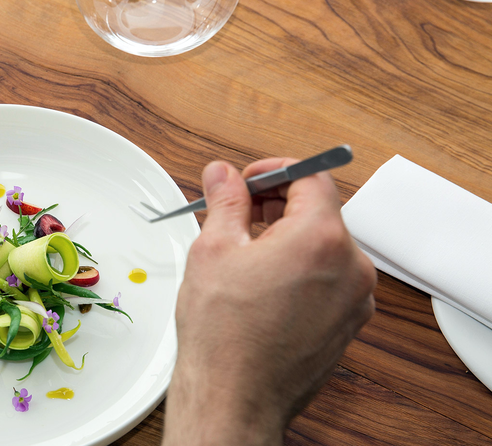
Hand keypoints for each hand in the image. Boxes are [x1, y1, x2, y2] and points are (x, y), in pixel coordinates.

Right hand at [163, 159, 375, 444]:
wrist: (235, 396)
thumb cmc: (224, 335)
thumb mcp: (213, 249)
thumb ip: (226, 201)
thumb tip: (223, 175)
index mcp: (321, 238)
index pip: (311, 178)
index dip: (275, 171)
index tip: (249, 180)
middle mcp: (351, 266)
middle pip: (321, 210)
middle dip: (278, 204)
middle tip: (239, 212)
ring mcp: (355, 299)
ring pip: (325, 245)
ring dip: (289, 237)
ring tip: (246, 252)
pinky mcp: (349, 323)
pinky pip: (330, 278)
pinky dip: (302, 269)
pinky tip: (264, 282)